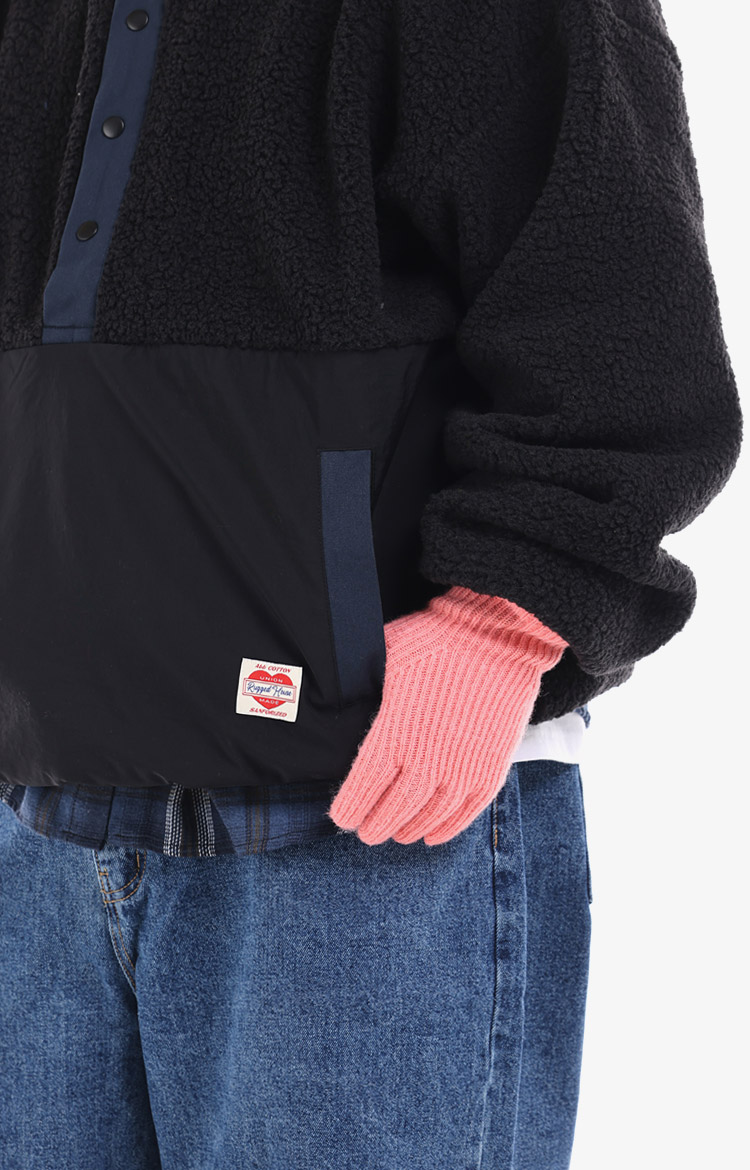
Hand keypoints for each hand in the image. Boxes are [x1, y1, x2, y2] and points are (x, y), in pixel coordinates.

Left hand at [327, 585, 567, 845]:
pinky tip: (432, 835)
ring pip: (429, 816)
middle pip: (393, 810)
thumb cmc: (435, 639)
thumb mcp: (385, 656)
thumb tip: (338, 688)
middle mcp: (426, 760)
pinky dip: (447, 828)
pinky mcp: (491, 768)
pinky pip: (466, 811)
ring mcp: (462, 768)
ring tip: (397, 835)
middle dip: (376, 825)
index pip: (363, 787)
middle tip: (366, 833)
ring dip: (409, 829)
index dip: (350, 808)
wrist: (497, 635)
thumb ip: (363, 682)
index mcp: (393, 733)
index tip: (342, 818)